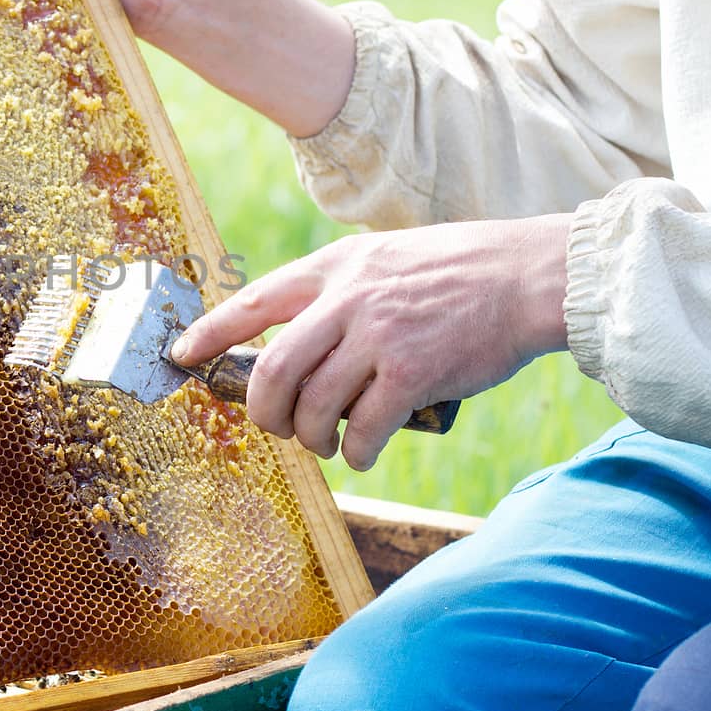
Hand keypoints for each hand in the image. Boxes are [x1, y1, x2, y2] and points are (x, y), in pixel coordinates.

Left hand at [171, 215, 572, 469]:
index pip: (252, 302)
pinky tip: (363, 453)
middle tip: (275, 428)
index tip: (180, 356)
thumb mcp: (386, 258)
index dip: (209, 333)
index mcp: (335, 266)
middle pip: (270, 370)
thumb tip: (301, 345)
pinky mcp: (410, 373)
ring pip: (312, 406)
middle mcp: (346, 299)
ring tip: (327, 444)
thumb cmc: (462, 273)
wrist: (529, 277)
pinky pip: (363, 429)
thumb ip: (342, 291)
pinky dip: (358, 451)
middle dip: (261, 412)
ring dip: (311, 438)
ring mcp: (376, 336)